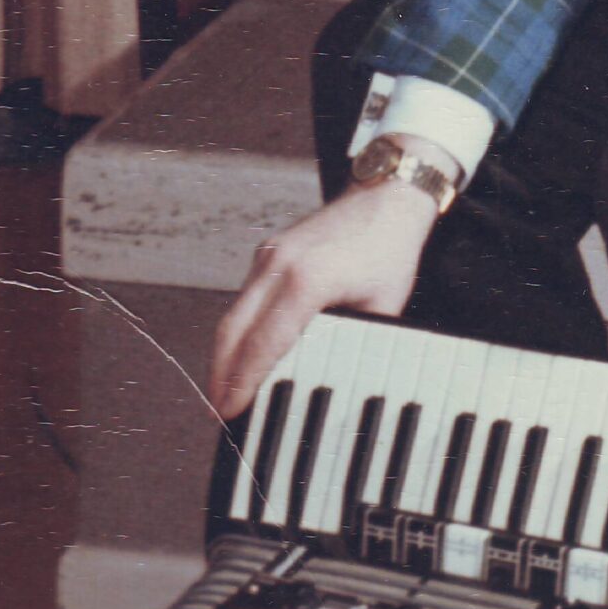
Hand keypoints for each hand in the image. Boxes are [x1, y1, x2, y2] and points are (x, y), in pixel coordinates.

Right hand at [209, 176, 442, 421]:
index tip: (231, 409)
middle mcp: (280, 264)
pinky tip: (243, 350)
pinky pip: (245, 296)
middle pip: (233, 330)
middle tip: (219, 410)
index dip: (243, 380)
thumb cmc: (388, 249)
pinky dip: (238, 327)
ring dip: (226, 353)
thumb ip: (353, 345)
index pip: (263, 343)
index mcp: (308, 280)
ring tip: (226, 388)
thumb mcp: (382, 308)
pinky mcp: (269, 251)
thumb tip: (334, 382)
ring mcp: (270, 254)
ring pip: (233, 313)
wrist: (386, 198)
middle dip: (221, 374)